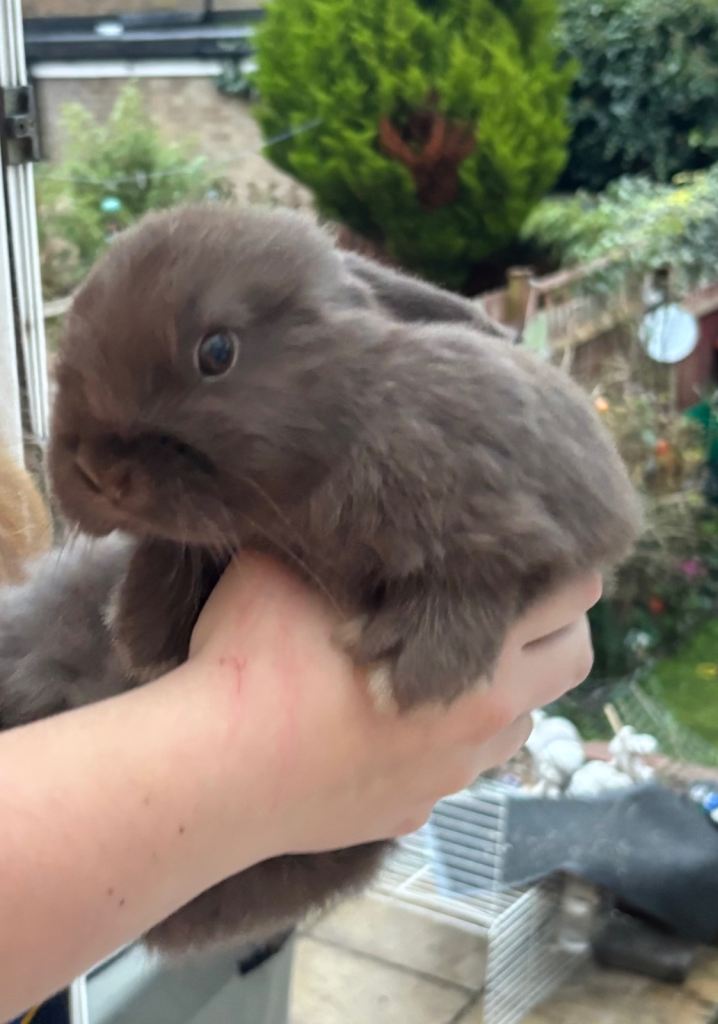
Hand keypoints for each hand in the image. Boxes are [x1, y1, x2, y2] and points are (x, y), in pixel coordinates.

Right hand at [189, 555, 599, 859]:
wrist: (216, 773)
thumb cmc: (256, 659)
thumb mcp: (295, 565)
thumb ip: (349, 536)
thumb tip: (358, 507)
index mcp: (478, 648)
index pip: (574, 595)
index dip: (556, 565)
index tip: (522, 553)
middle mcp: (484, 716)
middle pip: (570, 662)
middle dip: (551, 628)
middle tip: (502, 606)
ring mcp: (451, 772)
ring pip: (517, 724)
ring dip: (497, 690)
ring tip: (437, 664)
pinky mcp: (414, 808)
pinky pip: (454, 769)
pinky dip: (441, 742)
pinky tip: (387, 724)